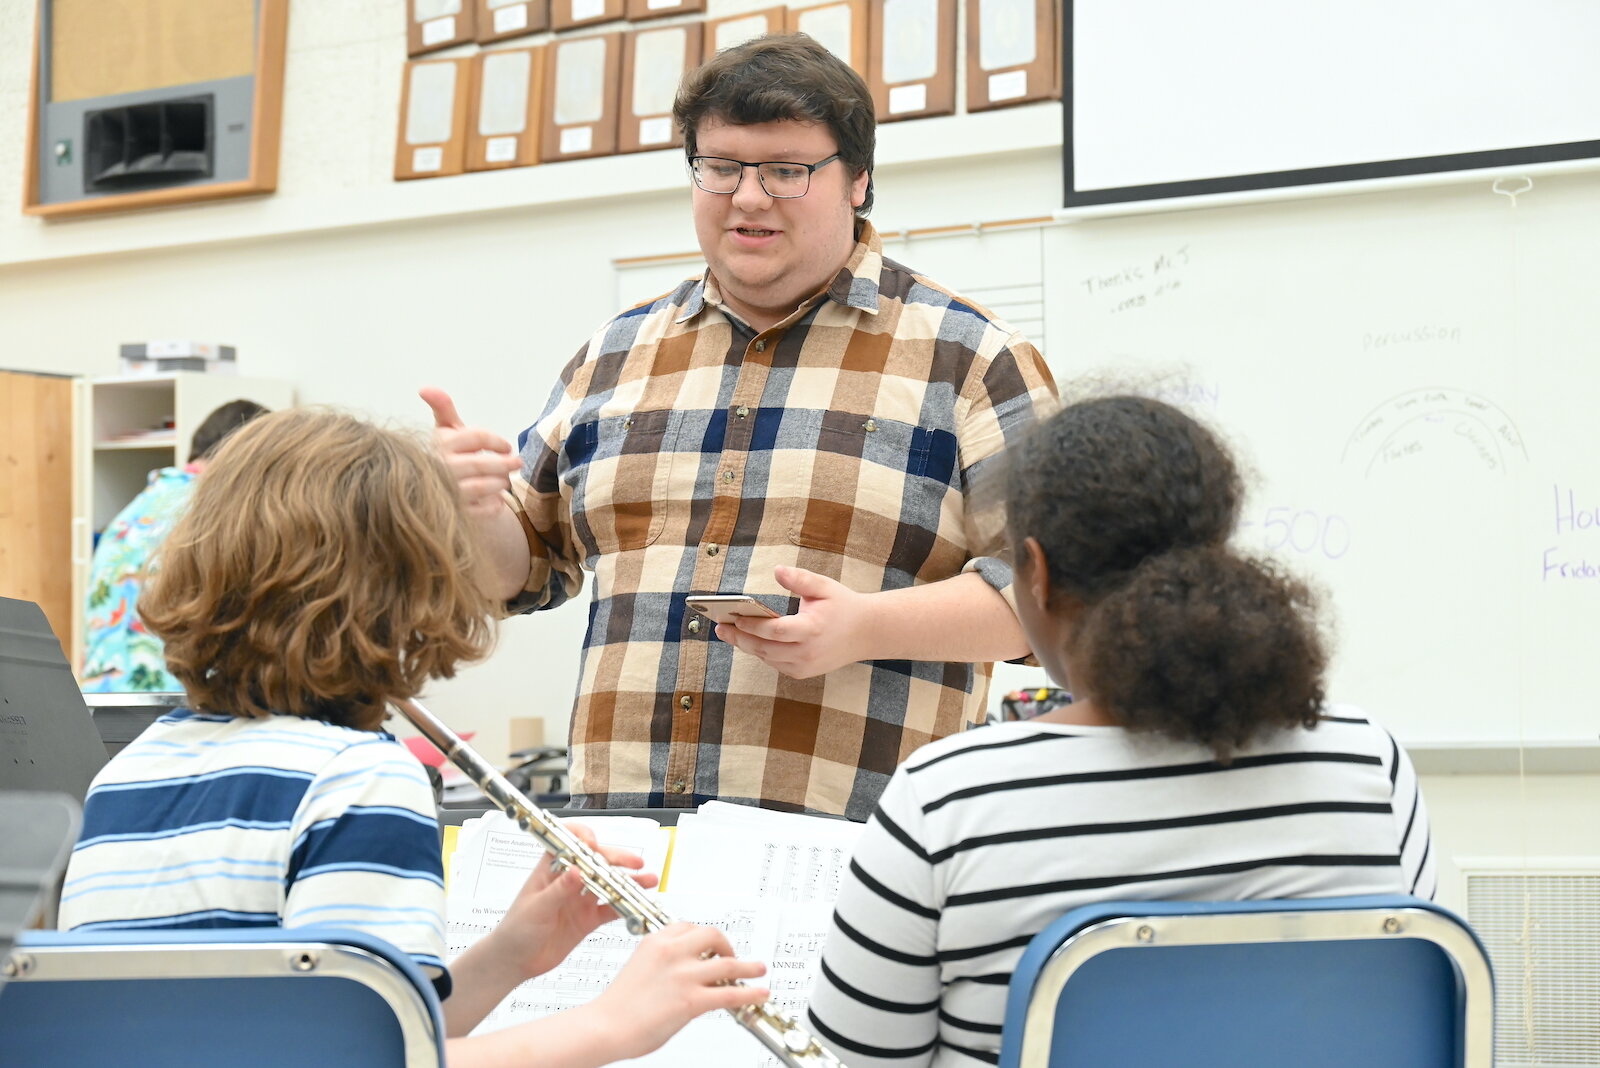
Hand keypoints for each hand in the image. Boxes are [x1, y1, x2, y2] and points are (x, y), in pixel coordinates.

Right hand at [420, 386, 521, 518]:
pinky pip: (482, 510)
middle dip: (504, 463)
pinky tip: (495, 500)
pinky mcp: (455, 513)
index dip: (496, 441)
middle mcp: (440, 468)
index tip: (507, 446)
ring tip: (505, 481)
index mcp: (439, 444)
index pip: (475, 437)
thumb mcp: (444, 432)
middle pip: (481, 463)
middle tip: (517, 463)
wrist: (431, 493)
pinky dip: (494, 505)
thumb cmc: (445, 456)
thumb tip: (425, 388)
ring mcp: (446, 492)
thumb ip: (443, 409)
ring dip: (500, 483)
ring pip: (483, 487)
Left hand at [493, 822, 658, 979]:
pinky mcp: (588, 918)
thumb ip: (558, 891)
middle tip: (635, 863)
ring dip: (629, 881)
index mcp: (551, 868)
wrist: (516, 960)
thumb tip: (576, 871)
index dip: (585, 838)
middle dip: (618, 858)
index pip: (570, 841)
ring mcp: (581, 898)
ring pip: (609, 883)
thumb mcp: (536, 909)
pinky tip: (638, 904)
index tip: (596, 846)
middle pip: (597, 860)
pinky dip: (625, 906)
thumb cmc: (516, 929)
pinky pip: (611, 908)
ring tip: (648, 880)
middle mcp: (569, 879)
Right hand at [592, 923, 768, 1059]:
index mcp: (656, 941)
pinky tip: (759, 993)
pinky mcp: (692, 1000)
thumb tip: (686, 972)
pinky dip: (750, 992)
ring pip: (728, 964)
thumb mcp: (640, 969)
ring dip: (748, 967)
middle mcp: (672, 952)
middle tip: (733, 957)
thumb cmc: (617, 1006)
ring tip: (758, 970)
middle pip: (713, 935)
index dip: (705, 936)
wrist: (604, 1027)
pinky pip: (730, 993)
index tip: (713, 944)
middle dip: (727, 945)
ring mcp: (683, 975)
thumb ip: (664, 964)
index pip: (689, 926)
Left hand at [714, 565, 867, 678]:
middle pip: (765, 648)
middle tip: (720, 628)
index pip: (775, 631)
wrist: (867, 632)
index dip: (752, 626)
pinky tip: (749, 640)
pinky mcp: (803, 672)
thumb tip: (777, 570)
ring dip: (747, 646)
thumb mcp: (824, 587)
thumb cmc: (843, 606)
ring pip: (767, 658)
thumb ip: (799, 579)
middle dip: (739, 638)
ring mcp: (805, 666)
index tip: (734, 617)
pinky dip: (761, 652)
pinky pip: (775, 663)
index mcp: (812, 629)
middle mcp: (807, 652)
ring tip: (728, 632)